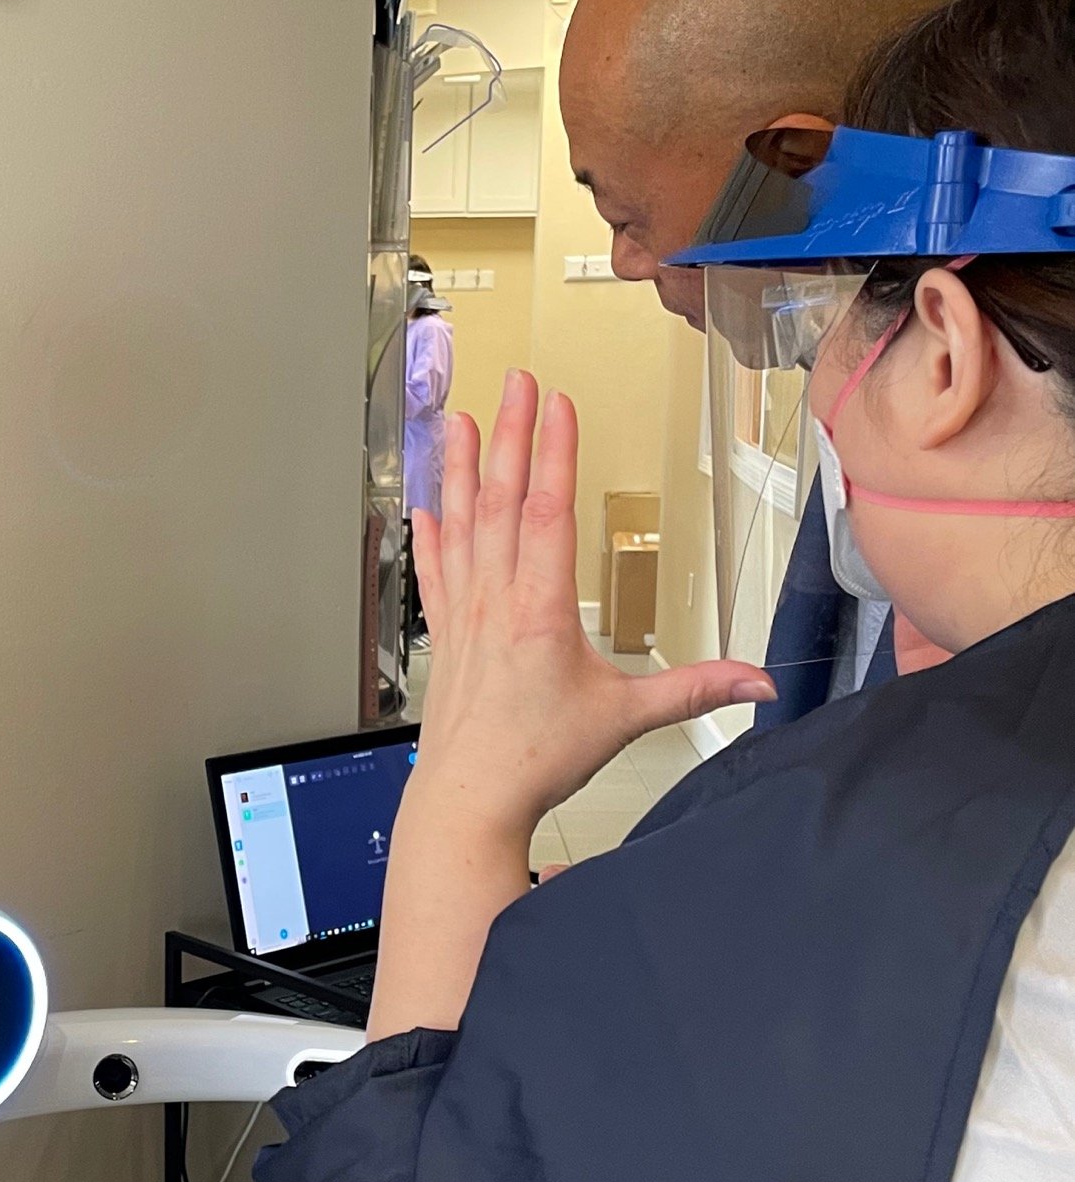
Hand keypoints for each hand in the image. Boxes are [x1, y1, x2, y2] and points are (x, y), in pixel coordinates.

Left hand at [412, 372, 771, 835]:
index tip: (560, 403)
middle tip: (516, 380)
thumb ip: (695, 691)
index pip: (548, 512)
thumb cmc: (535, 762)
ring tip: (461, 417)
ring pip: (461, 524)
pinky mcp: (445, 635)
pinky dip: (428, 531)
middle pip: (503, 500)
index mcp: (542, 612)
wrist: (468, 801)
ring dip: (461, 468)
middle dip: (513, 434)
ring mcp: (464, 615)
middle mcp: (496, 602)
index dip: (556, 452)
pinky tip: (422, 501)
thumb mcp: (626, 721)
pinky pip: (433, 570)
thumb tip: (759, 681)